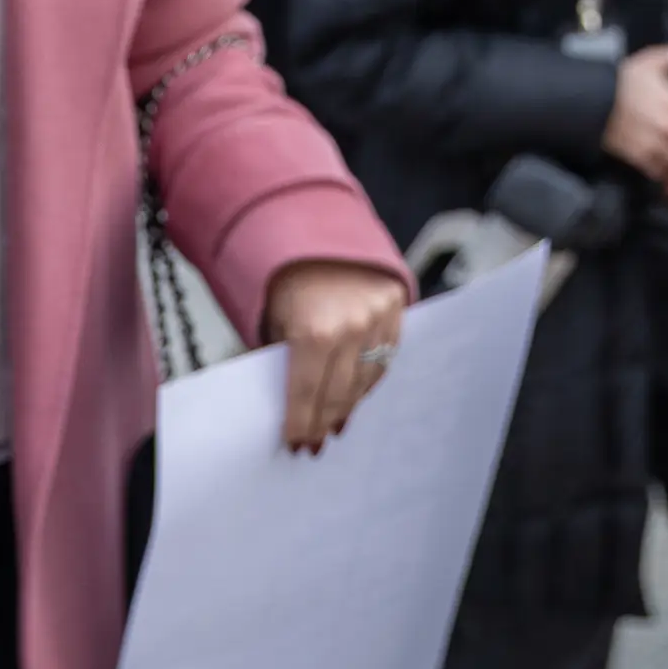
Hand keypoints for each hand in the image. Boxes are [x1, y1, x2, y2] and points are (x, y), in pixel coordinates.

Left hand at [258, 259, 410, 451]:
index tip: (295, 445)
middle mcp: (351, 328)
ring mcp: (379, 318)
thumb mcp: (271, 318)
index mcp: (314, 332)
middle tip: (314, 445)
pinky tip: (356, 395)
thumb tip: (283, 400)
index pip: (307, 394)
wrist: (317, 223)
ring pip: (366, 381)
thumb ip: (279, 357)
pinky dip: (369, 381)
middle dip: (323, 422)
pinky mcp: (396, 308)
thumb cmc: (284, 275)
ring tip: (334, 426)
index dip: (301, 424)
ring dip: (349, 407)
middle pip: (338, 394)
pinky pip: (386, 358)